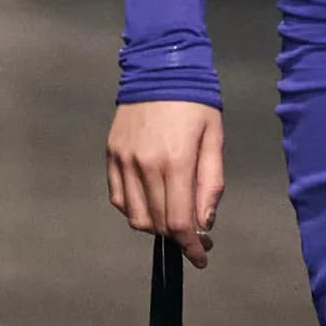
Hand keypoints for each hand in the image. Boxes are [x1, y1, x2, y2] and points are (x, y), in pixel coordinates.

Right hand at [106, 101, 222, 268]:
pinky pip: (119, 198)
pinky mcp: (111, 155)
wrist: (160, 68)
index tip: (201, 257)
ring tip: (172, 216)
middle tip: (195, 235)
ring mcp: (124, 161)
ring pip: (135, 216)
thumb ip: (211, 183)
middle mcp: (145, 165)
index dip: (191, 246)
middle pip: (157, 223)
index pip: (178, 221)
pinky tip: (151, 202)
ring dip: (156, 226)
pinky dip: (134, 209)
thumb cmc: (196, 104)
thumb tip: (204, 221)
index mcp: (175, 161)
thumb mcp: (214, 140)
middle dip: (178, 238)